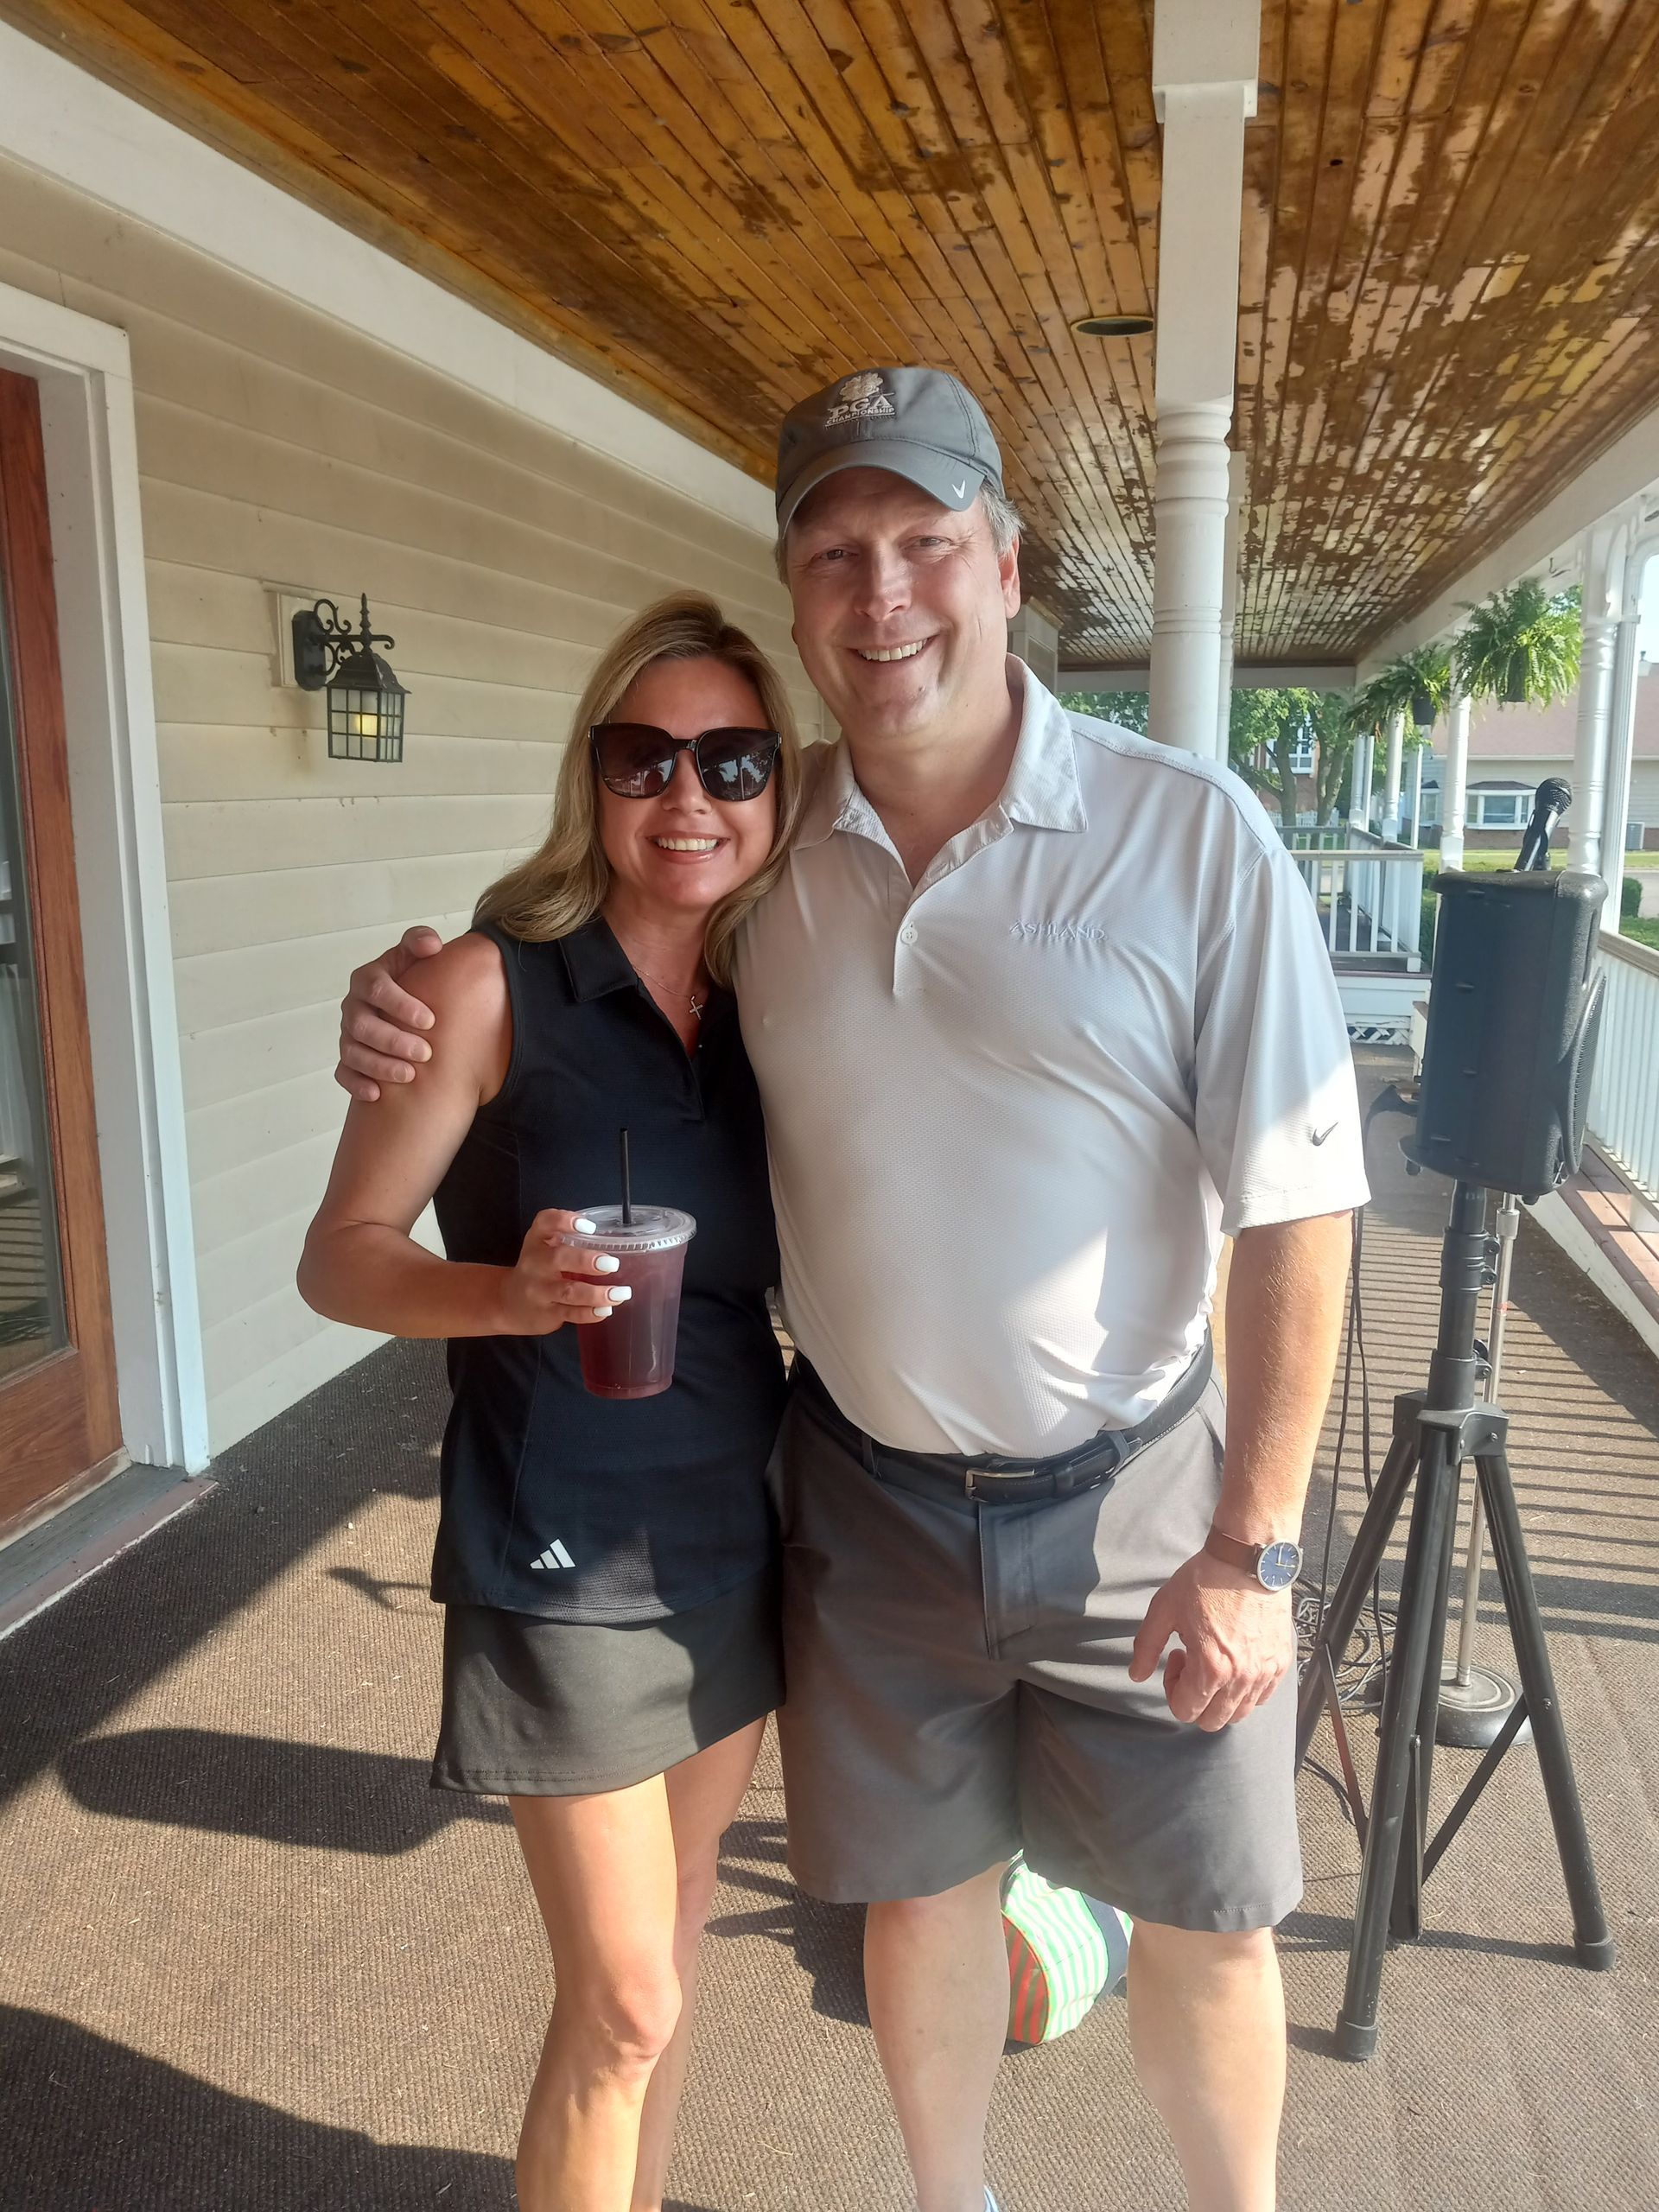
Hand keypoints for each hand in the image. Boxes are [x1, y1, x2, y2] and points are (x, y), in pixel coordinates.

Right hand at [336, 926, 445, 1100]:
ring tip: (410, 1075)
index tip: (430, 1020)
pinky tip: (377, 1095)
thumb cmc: (412, 981)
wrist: (405, 1008)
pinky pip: (343, 1073)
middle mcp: (354, 1007)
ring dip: (380, 1065)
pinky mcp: (348, 1059)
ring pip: (353, 1052)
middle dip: (393, 1041)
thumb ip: (420, 943)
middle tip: (426, 1053)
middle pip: (363, 1025)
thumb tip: (432, 944)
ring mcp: (348, 1035)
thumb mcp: (414, 958)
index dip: (400, 1004)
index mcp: (368, 980)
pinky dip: (357, 1085)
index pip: (377, 989)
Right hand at [497, 1210, 632, 1335]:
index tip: (589, 1226)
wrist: (507, 1303)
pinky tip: (606, 1309)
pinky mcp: (547, 1313)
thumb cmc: (536, 1268)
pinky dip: (591, 1313)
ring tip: (621, 1292)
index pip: (545, 1222)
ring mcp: (540, 1291)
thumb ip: (568, 1237)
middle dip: (587, 1261)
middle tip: (612, 1264)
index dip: (565, 1221)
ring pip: (569, 1291)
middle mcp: (536, 1263)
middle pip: (559, 1258)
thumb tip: (613, 1237)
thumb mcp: (543, 1246)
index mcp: (537, 1240)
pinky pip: (572, 1314)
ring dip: (598, 1293)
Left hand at [1128, 1550, 1294, 1730]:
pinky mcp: (1281, 1663)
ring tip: (1214, 1662)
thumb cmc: (1204, 1581)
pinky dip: (1246, 1691)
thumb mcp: (1164, 1609)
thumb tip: (1136, 1675)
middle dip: (1195, 1700)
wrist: (1247, 1558)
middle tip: (1192, 1664)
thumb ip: (1146, 1647)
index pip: (1186, 1711)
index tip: (1176, 1659)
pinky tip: (1237, 1662)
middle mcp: (1241, 1678)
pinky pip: (1263, 1697)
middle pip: (1213, 1721)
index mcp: (1211, 1668)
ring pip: (1240, 1714)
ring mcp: (1265, 1672)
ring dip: (1220, 1698)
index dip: (1172, 1690)